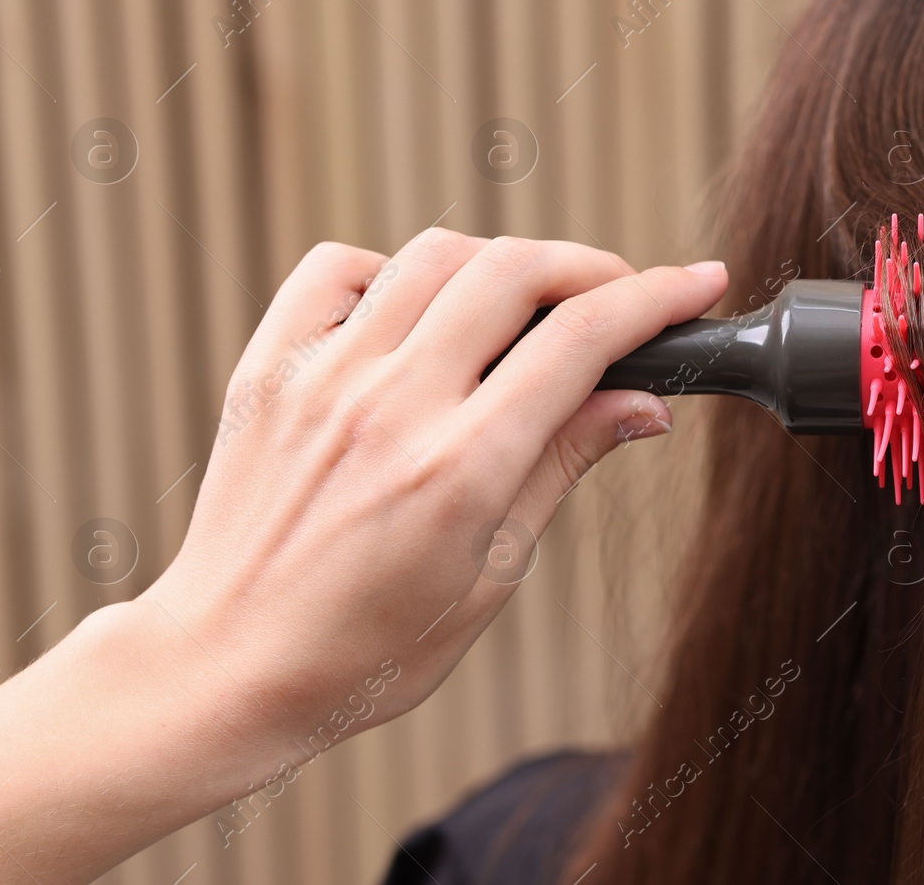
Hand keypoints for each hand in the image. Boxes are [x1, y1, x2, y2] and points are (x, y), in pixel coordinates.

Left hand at [146, 230, 725, 740]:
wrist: (228, 668)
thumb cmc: (364, 650)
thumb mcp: (492, 575)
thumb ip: (562, 466)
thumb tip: (640, 404)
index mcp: (459, 467)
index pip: (580, 338)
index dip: (656, 298)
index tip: (695, 286)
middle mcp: (390, 405)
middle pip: (515, 271)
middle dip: (591, 267)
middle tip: (620, 296)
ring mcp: (323, 378)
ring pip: (435, 254)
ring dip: (502, 262)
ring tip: (528, 304)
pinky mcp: (270, 368)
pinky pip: (337, 268)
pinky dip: (394, 270)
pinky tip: (418, 312)